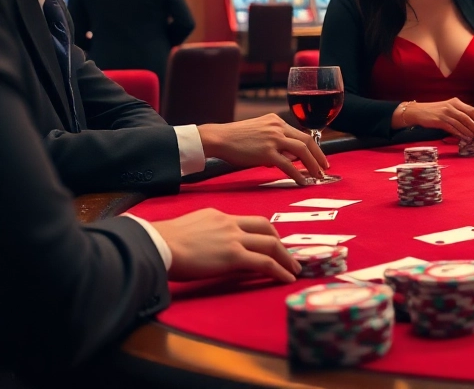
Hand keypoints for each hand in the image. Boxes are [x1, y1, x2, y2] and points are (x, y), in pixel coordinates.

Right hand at [153, 208, 299, 282]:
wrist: (156, 244)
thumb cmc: (161, 241)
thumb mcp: (188, 229)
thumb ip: (203, 234)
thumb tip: (203, 247)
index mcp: (218, 216)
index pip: (247, 221)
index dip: (262, 232)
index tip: (270, 242)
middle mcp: (230, 223)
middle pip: (265, 227)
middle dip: (280, 242)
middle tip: (288, 255)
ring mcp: (234, 238)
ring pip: (271, 244)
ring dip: (286, 258)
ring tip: (294, 269)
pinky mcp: (234, 256)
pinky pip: (265, 262)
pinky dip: (279, 270)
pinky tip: (287, 279)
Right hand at [198, 114, 328, 185]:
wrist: (218, 138)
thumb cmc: (235, 139)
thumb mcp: (259, 133)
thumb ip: (274, 144)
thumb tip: (286, 160)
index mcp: (276, 121)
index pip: (301, 134)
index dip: (314, 147)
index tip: (320, 157)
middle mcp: (277, 127)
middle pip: (307, 141)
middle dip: (319, 156)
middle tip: (325, 167)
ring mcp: (273, 139)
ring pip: (301, 151)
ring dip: (312, 164)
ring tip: (317, 176)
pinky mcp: (266, 152)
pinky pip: (287, 164)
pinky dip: (297, 174)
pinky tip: (302, 182)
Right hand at [405, 98, 473, 141]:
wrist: (419, 111)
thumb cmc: (436, 111)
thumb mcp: (449, 108)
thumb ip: (460, 113)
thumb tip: (473, 124)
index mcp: (456, 102)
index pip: (472, 110)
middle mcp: (452, 106)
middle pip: (468, 117)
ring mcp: (445, 113)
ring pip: (461, 123)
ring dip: (470, 132)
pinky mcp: (439, 120)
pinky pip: (452, 128)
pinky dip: (460, 134)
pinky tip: (465, 138)